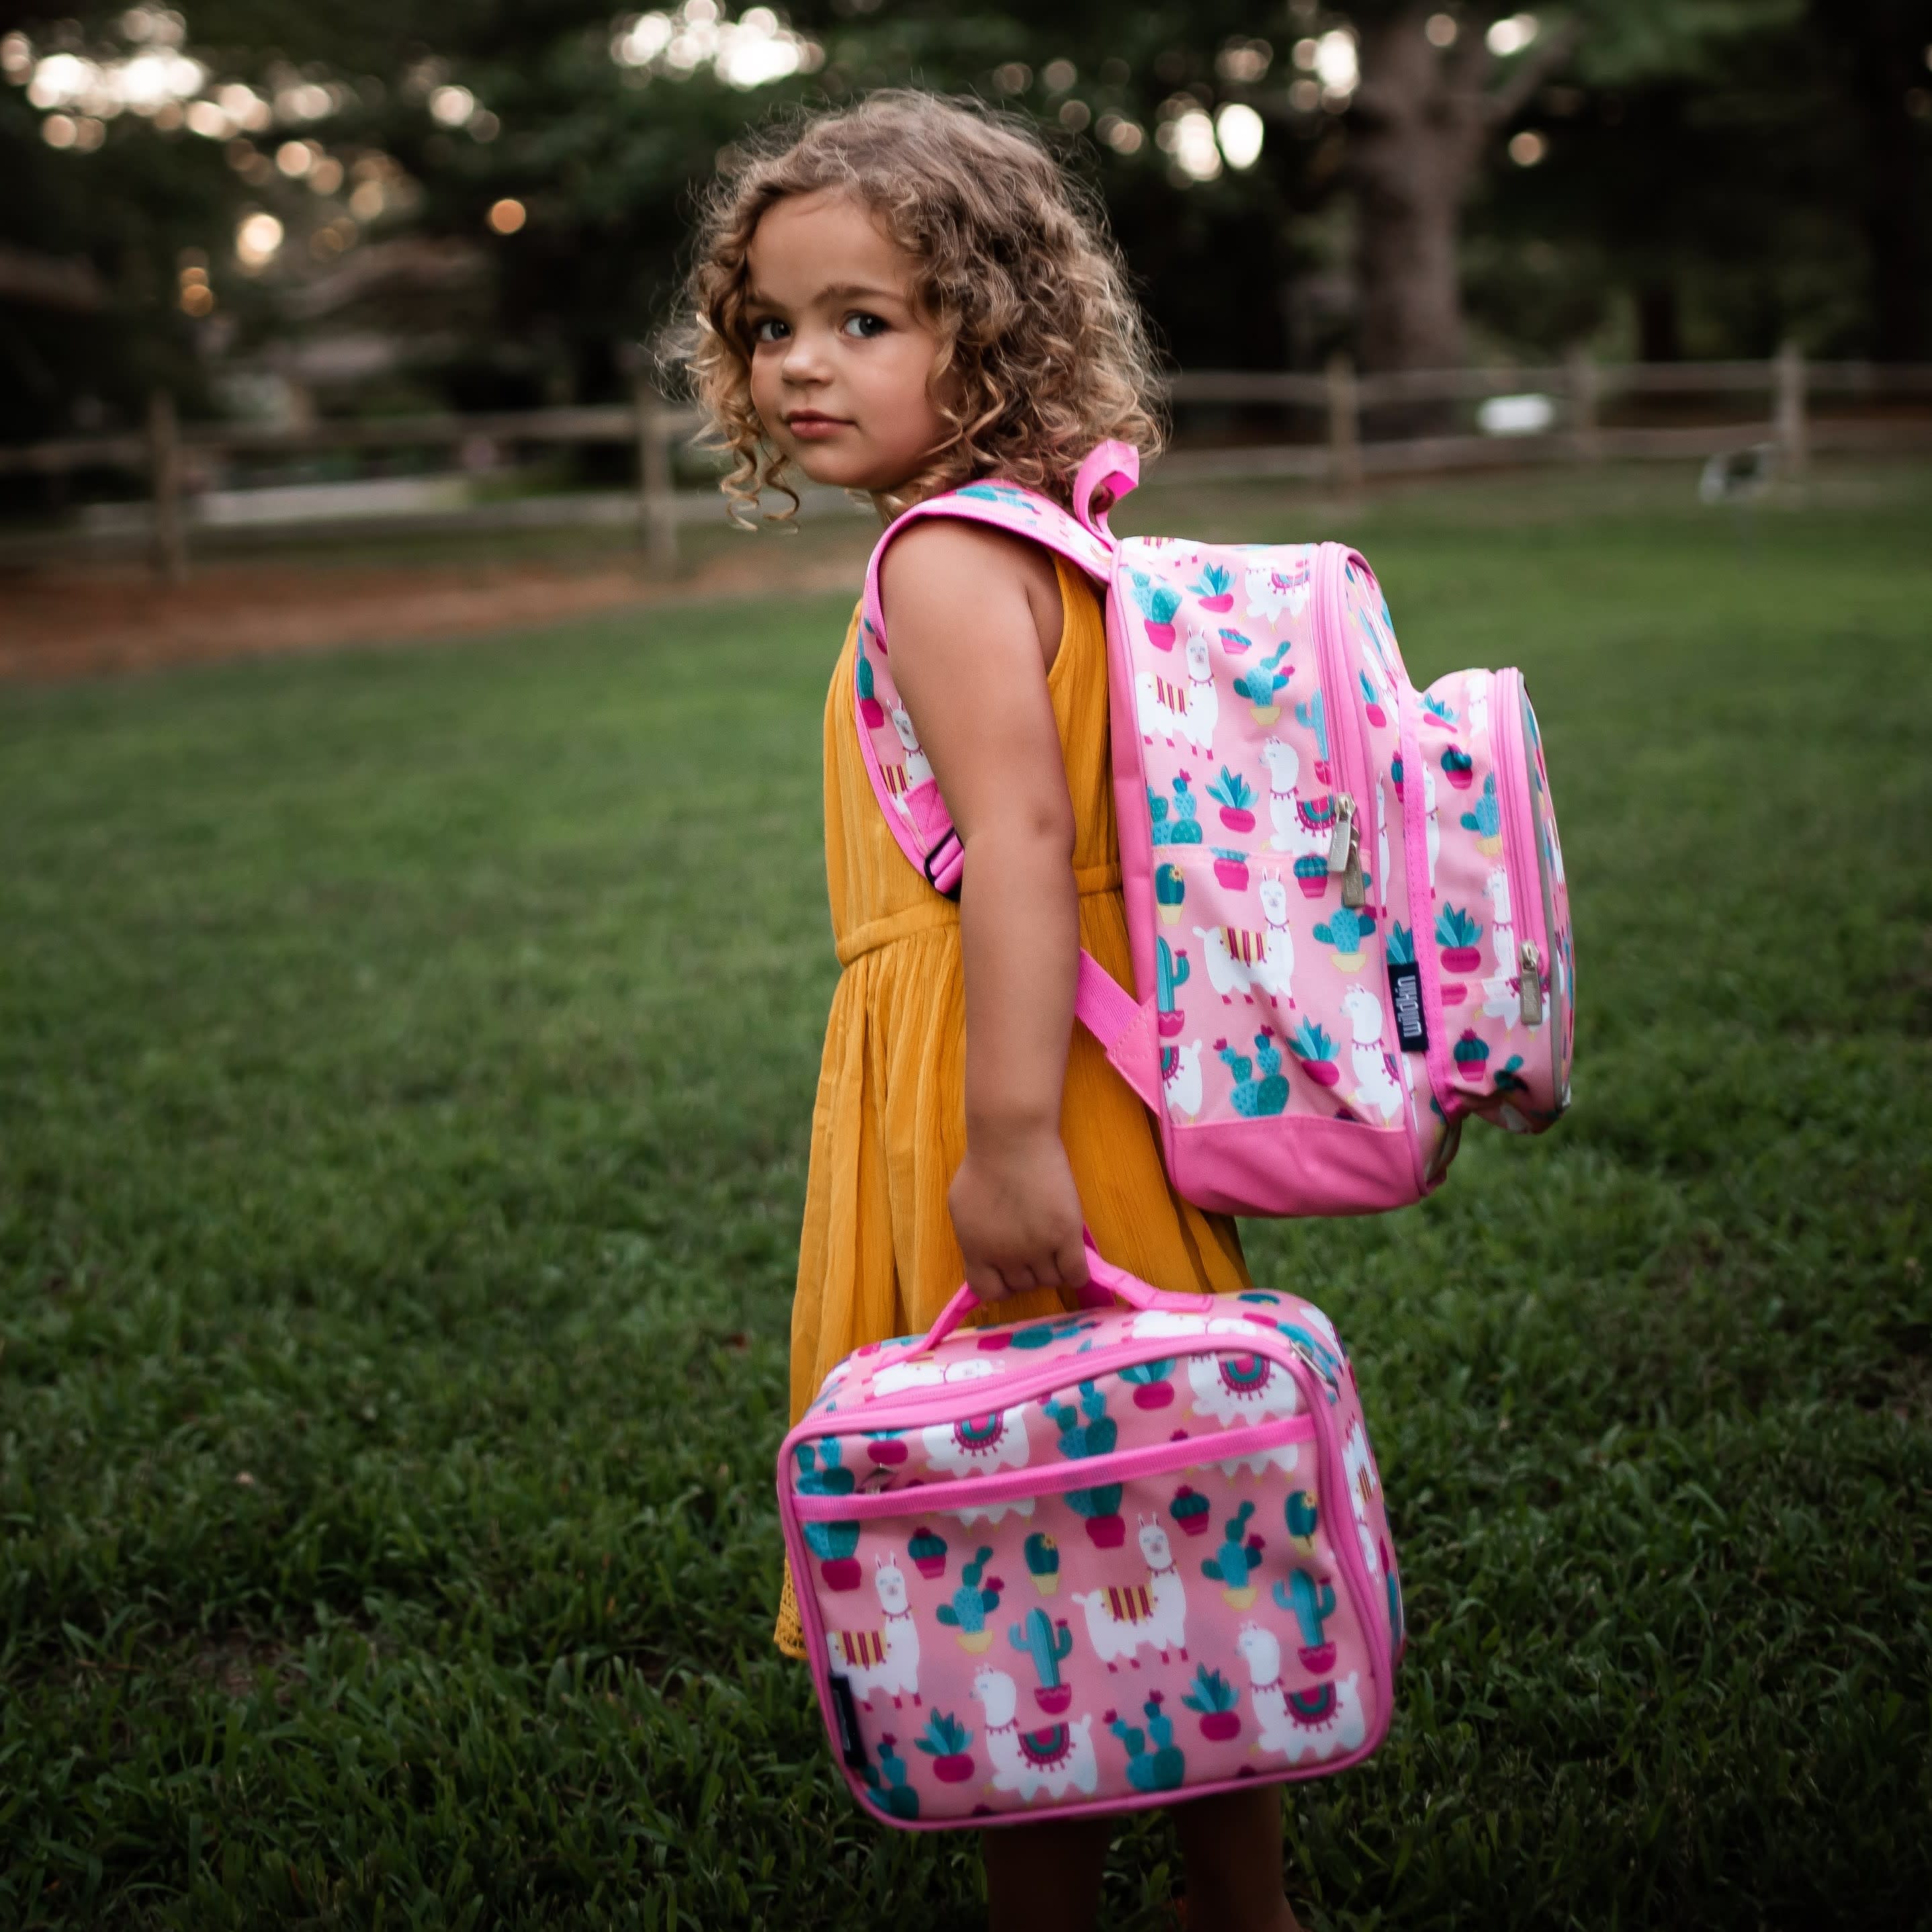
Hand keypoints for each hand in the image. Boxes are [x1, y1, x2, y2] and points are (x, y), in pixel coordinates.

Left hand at [948, 1128, 1091, 1303]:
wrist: (1012, 1139)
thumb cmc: (984, 1165)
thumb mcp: (962, 1208)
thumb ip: (973, 1239)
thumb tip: (983, 1261)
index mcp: (976, 1250)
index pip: (988, 1291)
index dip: (1002, 1285)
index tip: (1010, 1273)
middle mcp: (1005, 1256)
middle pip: (1024, 1285)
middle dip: (1029, 1270)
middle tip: (1035, 1247)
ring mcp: (1037, 1248)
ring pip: (1051, 1280)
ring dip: (1053, 1268)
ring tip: (1054, 1244)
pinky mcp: (1066, 1237)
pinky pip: (1076, 1274)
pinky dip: (1077, 1273)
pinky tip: (1073, 1256)